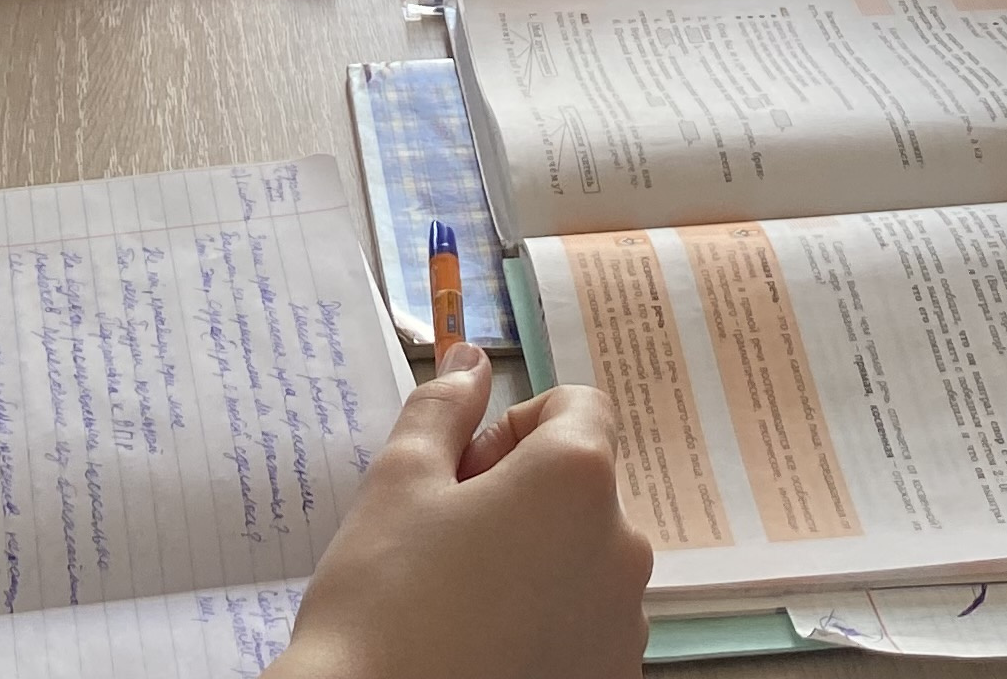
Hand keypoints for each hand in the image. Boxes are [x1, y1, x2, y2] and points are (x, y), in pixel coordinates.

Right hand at [272, 349, 649, 678]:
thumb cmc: (382, 601)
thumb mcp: (398, 482)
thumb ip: (443, 409)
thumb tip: (471, 360)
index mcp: (577, 480)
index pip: (578, 408)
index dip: (515, 427)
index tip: (461, 471)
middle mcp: (623, 547)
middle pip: (582, 486)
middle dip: (521, 493)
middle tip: (445, 537)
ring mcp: (624, 625)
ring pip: (583, 557)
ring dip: (535, 558)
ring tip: (458, 599)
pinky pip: (587, 623)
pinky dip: (547, 621)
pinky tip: (482, 646)